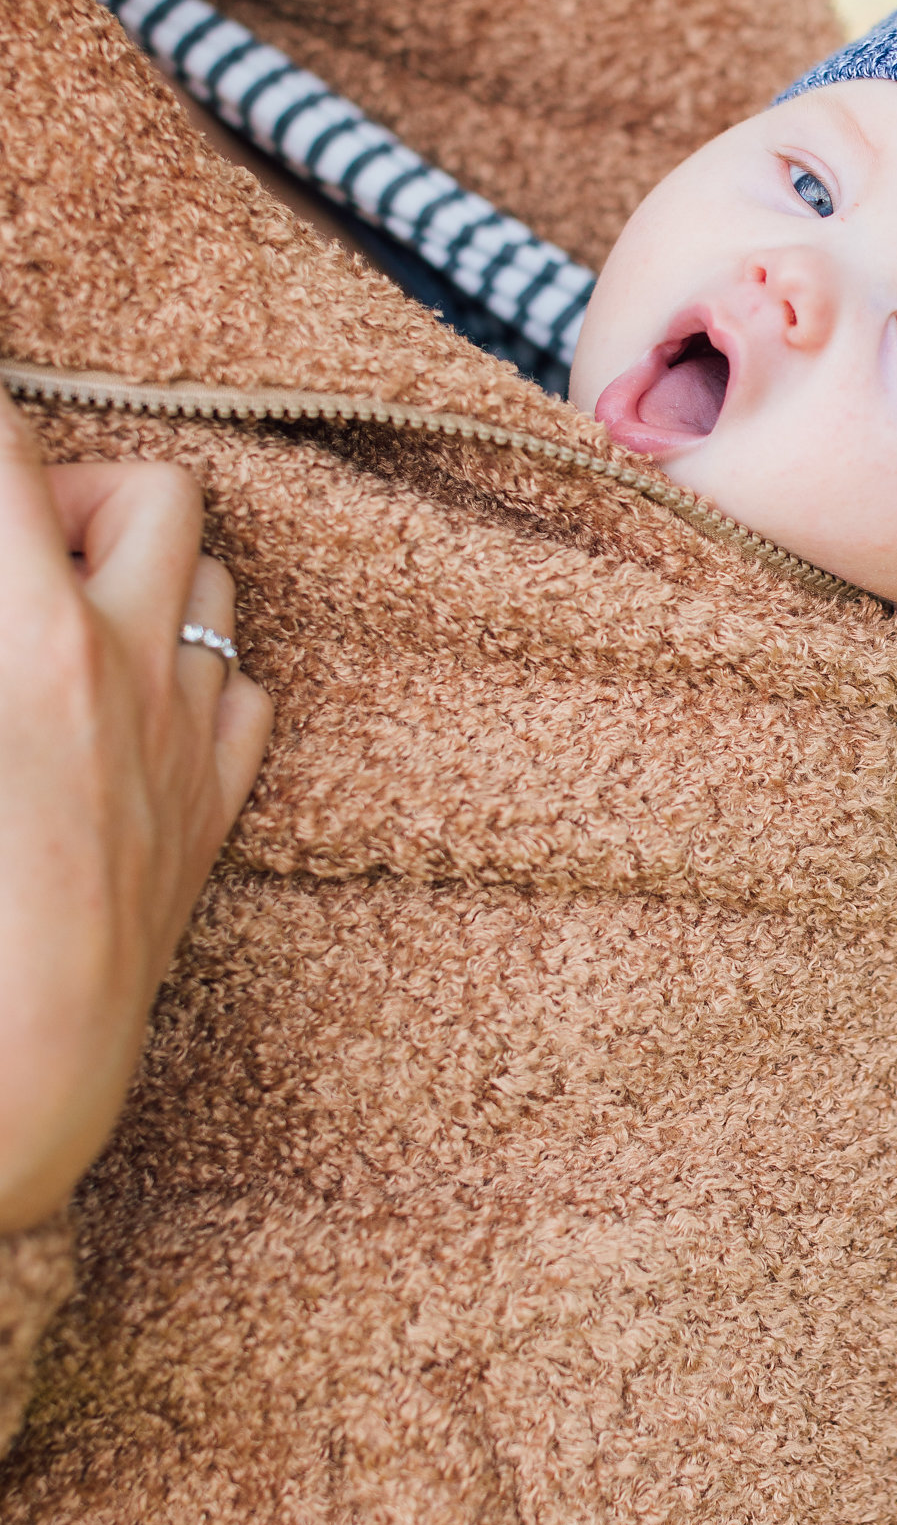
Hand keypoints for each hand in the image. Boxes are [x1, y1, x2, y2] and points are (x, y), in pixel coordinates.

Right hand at [0, 391, 271, 1232]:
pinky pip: (244, 688)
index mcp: (35, 635)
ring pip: (213, 583)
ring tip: (68, 613)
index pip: (9, 458)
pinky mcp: (214, 806)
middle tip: (16, 542)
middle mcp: (133, 663)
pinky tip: (133, 705)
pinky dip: (198, 672)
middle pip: (154, 490)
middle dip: (80, 489)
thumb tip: (21, 611)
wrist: (15, 1065)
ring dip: (148, 573)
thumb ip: (0, 612)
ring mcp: (189, 733)